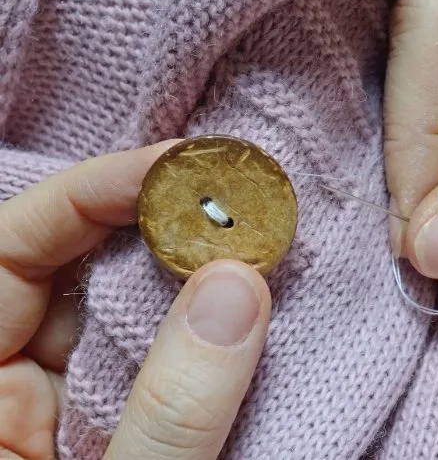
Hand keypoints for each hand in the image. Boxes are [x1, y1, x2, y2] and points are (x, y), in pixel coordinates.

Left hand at [0, 143, 271, 458]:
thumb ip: (171, 408)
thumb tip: (236, 285)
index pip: (9, 252)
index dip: (88, 193)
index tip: (176, 165)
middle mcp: (19, 386)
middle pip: (80, 271)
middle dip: (160, 228)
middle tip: (238, 196)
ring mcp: (72, 406)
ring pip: (129, 311)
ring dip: (194, 277)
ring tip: (258, 241)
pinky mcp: (123, 427)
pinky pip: (163, 359)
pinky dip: (209, 332)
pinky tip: (252, 303)